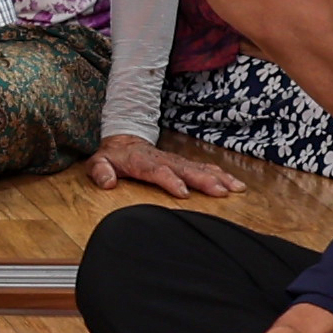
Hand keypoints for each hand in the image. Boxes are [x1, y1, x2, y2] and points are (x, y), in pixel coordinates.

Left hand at [83, 136, 255, 200]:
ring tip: (235, 188)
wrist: (123, 140)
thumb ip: (100, 171)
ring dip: (218, 178)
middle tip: (220, 191)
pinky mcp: (183, 163)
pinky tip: (234, 184)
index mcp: (143, 161)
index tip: (183, 192)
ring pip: (199, 168)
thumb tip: (108, 182)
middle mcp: (163, 160)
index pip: (158, 170)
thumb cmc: (112, 156)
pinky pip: (204, 167)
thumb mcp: (98, 162)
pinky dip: (220, 174)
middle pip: (185, 169)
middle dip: (204, 180)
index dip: (170, 180)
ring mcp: (175, 161)